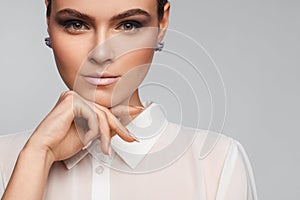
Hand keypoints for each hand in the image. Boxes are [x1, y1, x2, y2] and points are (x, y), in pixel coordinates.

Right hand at [25, 90, 140, 162]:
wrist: (45, 149)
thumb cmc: (61, 143)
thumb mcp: (90, 134)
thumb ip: (103, 127)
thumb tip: (120, 126)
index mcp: (82, 104)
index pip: (106, 107)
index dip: (124, 109)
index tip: (138, 110)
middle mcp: (78, 98)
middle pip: (106, 112)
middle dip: (120, 128)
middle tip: (130, 138)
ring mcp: (74, 97)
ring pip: (101, 115)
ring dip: (105, 135)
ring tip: (105, 148)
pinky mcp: (72, 100)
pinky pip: (93, 116)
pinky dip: (92, 131)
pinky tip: (86, 139)